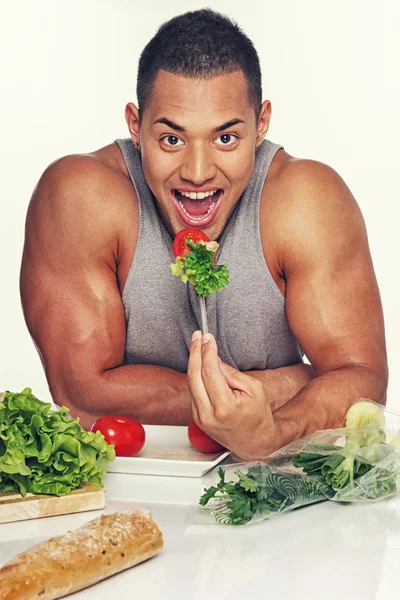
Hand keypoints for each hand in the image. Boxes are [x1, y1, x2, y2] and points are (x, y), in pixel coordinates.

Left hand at [187, 331, 279, 459]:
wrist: (256, 442)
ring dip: (193, 362)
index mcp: (225, 407)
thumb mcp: (253, 389)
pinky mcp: (197, 419)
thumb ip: (231, 373)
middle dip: (195, 352)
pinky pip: (193, 391)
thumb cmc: (258, 415)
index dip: (207, 352)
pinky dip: (195, 375)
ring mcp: (200, 418)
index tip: (207, 338)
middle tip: (197, 337)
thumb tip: (213, 358)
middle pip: (194, 376)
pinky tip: (199, 363)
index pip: (210, 372)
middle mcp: (209, 414)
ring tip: (197, 345)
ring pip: (191, 383)